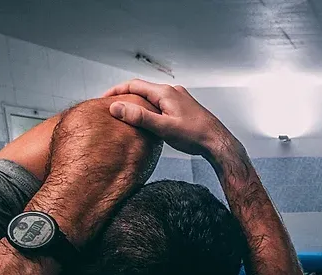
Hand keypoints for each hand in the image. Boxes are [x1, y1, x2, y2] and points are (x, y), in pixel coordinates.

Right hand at [103, 80, 235, 159]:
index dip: (116, 91)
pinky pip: (161, 103)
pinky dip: (150, 108)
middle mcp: (173, 91)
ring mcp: (179, 99)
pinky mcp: (183, 108)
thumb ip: (139, 117)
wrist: (218, 143)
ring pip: (152, 97)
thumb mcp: (163, 128)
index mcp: (166, 93)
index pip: (134, 85)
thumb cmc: (195, 136)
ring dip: (138, 102)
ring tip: (126, 114)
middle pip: (143, 89)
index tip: (104, 99)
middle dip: (126, 96)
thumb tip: (116, 107)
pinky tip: (147, 120)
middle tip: (112, 107)